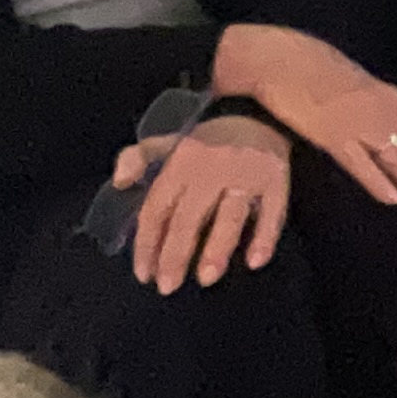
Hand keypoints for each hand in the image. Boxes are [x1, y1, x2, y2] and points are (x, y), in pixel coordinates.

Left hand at [112, 111, 290, 293]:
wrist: (258, 110)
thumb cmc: (208, 139)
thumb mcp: (168, 141)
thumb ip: (138, 158)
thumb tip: (120, 183)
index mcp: (180, 163)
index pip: (158, 209)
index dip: (148, 243)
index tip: (144, 273)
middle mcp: (211, 170)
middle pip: (189, 218)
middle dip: (175, 255)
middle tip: (167, 287)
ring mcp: (246, 175)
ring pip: (229, 216)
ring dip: (217, 249)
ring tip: (206, 278)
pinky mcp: (277, 179)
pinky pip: (274, 212)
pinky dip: (266, 237)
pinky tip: (256, 261)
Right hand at [206, 22, 396, 224]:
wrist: (278, 57)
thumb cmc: (315, 71)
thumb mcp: (362, 93)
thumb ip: (382, 116)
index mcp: (393, 102)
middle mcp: (386, 112)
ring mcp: (360, 123)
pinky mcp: (331, 132)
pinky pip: (359, 160)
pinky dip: (378, 180)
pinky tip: (393, 200)